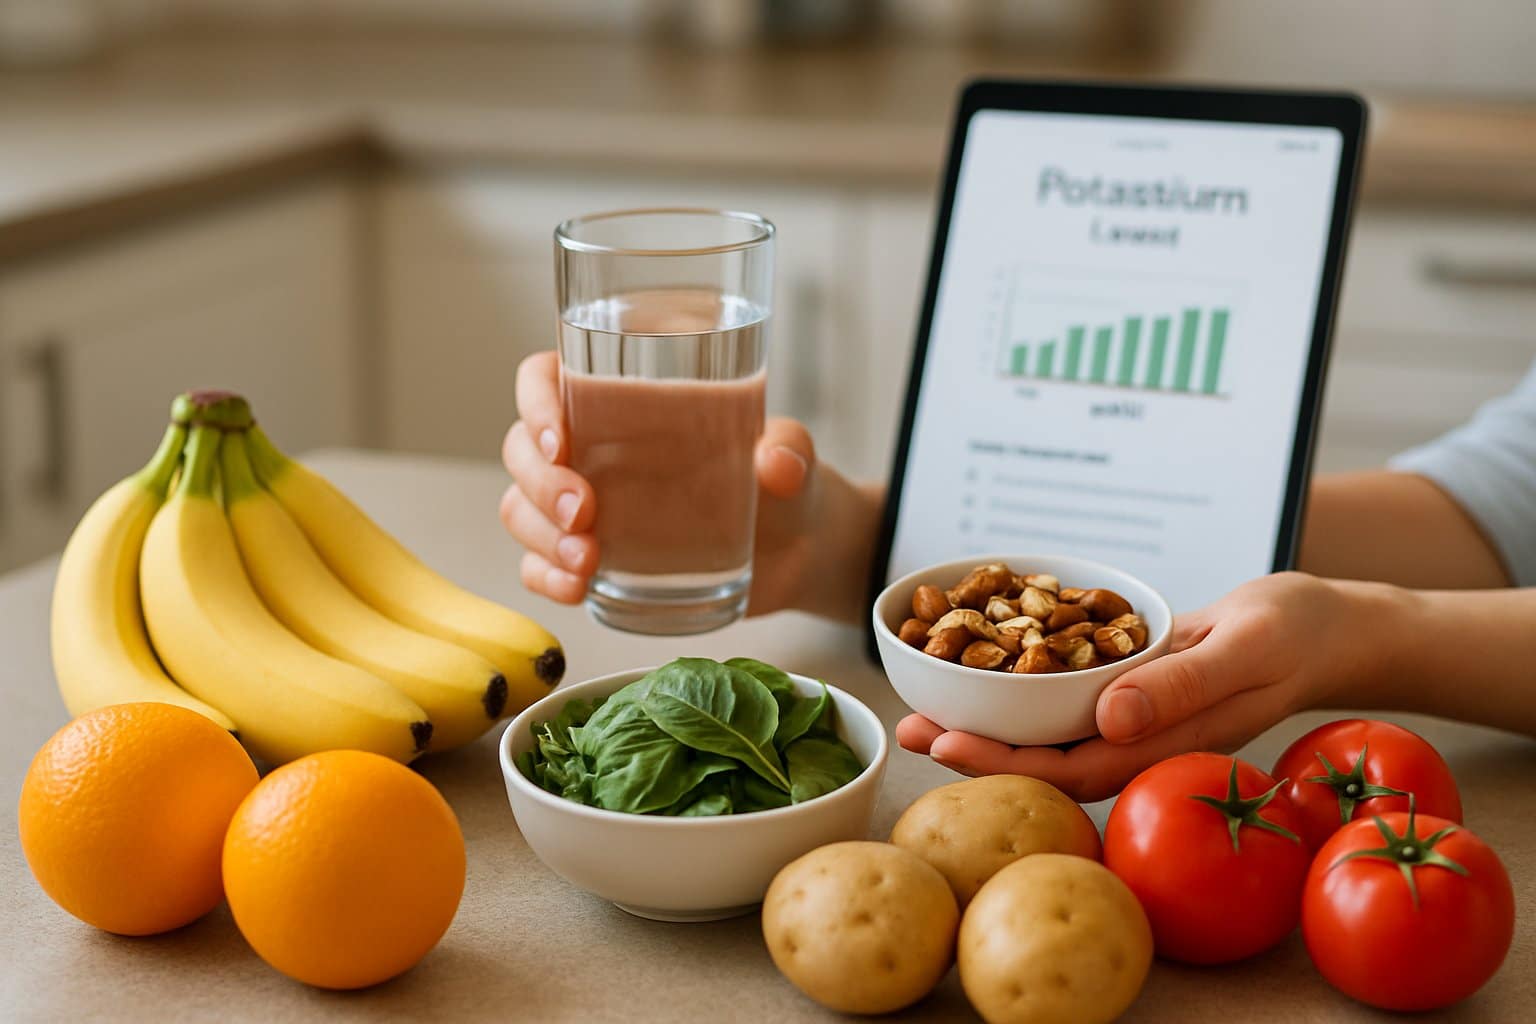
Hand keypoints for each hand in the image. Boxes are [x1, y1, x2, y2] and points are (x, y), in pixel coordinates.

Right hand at [499, 352, 834, 615]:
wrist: (798, 550)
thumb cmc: (783, 482)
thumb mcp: (793, 454)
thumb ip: (790, 449)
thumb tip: (775, 462)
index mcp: (624, 403)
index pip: (545, 379)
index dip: (535, 401)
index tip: (561, 439)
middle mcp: (592, 450)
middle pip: (522, 450)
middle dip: (541, 483)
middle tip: (585, 513)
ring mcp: (586, 508)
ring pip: (521, 508)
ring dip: (539, 536)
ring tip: (588, 562)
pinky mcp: (594, 559)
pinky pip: (538, 566)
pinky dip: (544, 577)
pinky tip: (575, 588)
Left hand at [896, 572, 1369, 801]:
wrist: (1327, 626)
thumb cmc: (1296, 633)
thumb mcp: (1245, 649)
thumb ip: (1180, 686)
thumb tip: (1108, 718)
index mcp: (1168, 745)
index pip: (1072, 768)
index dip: (1004, 766)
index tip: (945, 747)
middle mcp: (1143, 741)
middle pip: (1047, 761)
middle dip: (976, 752)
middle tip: (908, 733)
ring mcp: (1136, 720)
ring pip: (1052, 736)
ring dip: (990, 728)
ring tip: (924, 713)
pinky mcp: (1132, 691)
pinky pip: (1070, 704)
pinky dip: (1023, 696)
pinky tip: (981, 680)